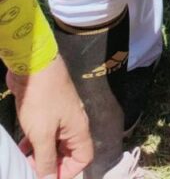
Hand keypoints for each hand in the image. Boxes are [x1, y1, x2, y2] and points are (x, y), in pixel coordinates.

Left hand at [8, 56, 93, 178]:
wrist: (34, 66)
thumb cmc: (41, 100)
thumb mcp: (42, 134)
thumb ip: (46, 159)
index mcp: (78, 129)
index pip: (83, 158)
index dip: (67, 172)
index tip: (47, 178)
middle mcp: (72, 124)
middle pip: (68, 153)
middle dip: (51, 166)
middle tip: (31, 171)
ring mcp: (59, 117)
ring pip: (54, 144)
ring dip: (40, 156)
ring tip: (24, 163)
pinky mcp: (46, 111)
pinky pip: (44, 134)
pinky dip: (34, 144)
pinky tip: (22, 148)